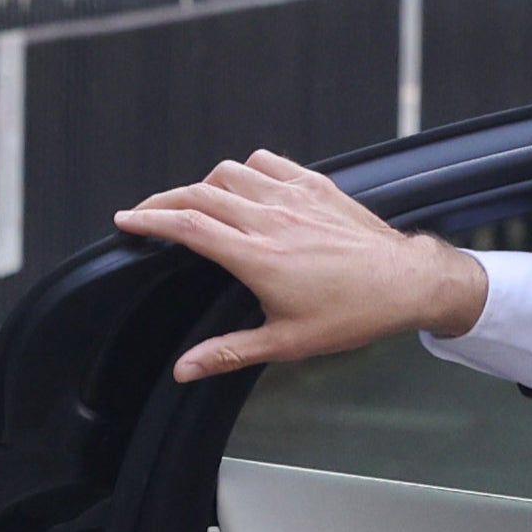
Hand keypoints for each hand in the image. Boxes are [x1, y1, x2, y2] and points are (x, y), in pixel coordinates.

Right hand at [113, 151, 488, 382]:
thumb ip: (228, 352)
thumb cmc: (352, 313)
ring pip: (230, 172)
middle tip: (146, 211)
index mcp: (257, 256)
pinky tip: (244, 184)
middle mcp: (271, 218)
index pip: (187, 226)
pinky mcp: (314, 184)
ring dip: (205, 183)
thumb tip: (184, 369)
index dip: (149, 219)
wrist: (405, 283)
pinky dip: (246, 169)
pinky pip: (267, 162)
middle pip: (199, 193)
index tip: (126, 220)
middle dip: (164, 200)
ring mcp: (293, 196)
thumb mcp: (286, 342)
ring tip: (197, 202)